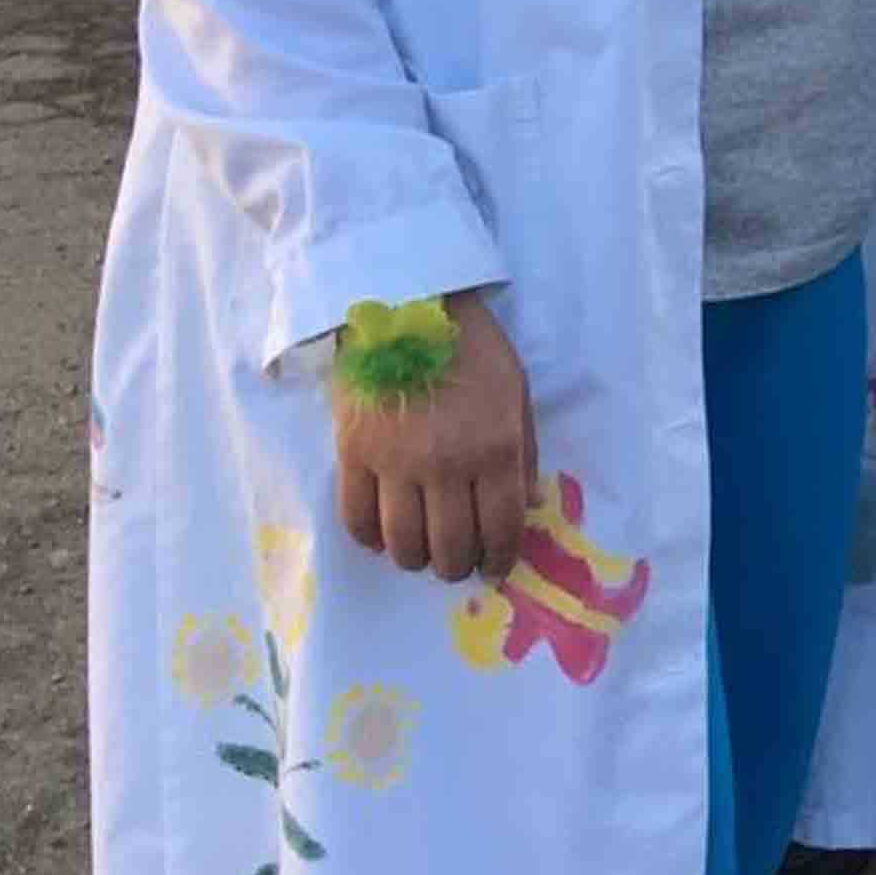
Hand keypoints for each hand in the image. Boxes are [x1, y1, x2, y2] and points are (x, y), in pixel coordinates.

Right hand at [327, 292, 535, 584]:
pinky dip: (370, 539)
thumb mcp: (517, 394)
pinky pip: (357, 518)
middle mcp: (448, 465)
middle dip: (457, 567)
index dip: (499, 558)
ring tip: (421, 555)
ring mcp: (396, 462)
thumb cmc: (472, 348)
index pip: (501, 528)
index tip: (494, 569)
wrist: (406, 305)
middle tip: (457, 566)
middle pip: (450, 545)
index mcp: (497, 448)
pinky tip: (382, 537)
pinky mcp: (353, 454)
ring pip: (403, 542)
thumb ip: (522, 453)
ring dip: (415, 560)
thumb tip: (522, 506)